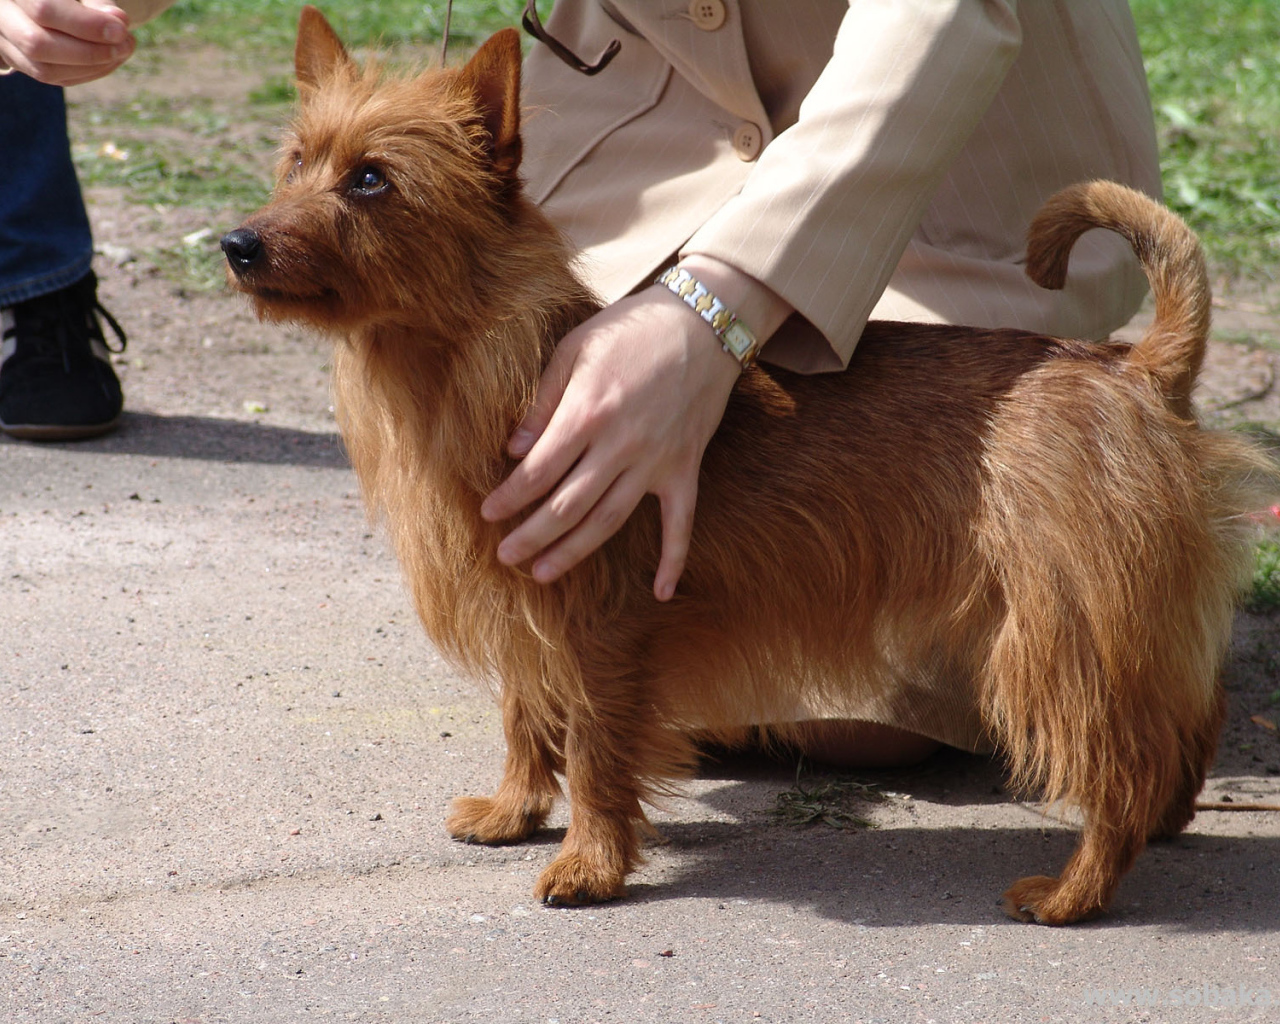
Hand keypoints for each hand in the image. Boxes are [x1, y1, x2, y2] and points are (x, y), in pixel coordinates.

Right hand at [0, 0, 133, 84]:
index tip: (121, 29)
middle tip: (125, 44)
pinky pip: (50, 77)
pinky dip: (86, 72)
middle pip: (36, 43)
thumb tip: (118, 22)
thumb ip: (97, 1)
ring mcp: (3, 40)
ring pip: (43, 68)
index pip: (44, 9)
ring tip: (122, 50)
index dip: (85, 25)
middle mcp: (0, 14)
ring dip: (92, 67)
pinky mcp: (16, 59)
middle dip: (89, 51)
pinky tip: (109, 59)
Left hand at [481, 255, 792, 600]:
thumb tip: (512, 451)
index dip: (509, 498)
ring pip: (609, 521)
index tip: (486, 513)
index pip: (537, 471)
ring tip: (544, 574)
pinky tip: (660, 592)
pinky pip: (681, 523)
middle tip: (505, 557)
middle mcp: (620, 445)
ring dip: (575, 552)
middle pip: (567, 506)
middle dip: (531, 536)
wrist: (703, 322)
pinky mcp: (685, 468)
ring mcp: (656, 461)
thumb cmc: (630, 330)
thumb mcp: (574, 350)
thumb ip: (542, 403)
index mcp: (587, 413)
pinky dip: (673, 559)